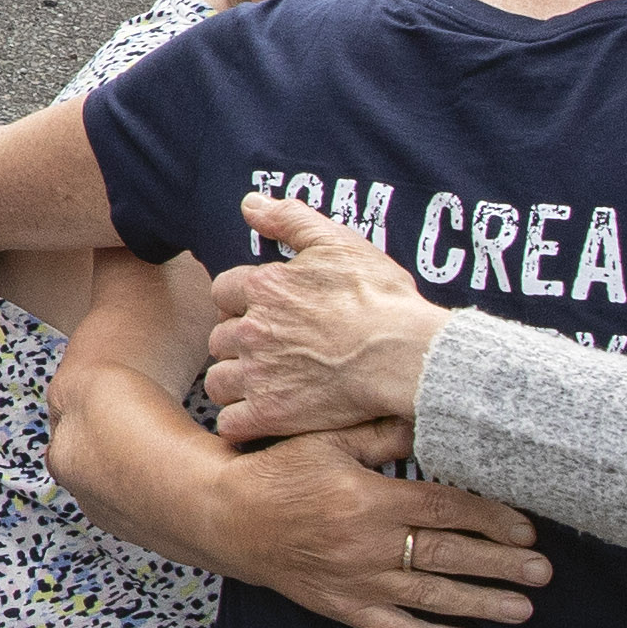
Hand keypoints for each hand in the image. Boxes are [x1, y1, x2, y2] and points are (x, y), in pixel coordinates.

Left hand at [204, 194, 447, 442]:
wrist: (408, 355)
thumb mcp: (338, 243)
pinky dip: (241, 423)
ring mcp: (259, 374)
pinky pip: (231, 424)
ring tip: (264, 384)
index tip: (264, 312)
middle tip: (269, 350)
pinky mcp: (271, 414)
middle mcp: (252, 330)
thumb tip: (249, 203)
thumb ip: (290, 219)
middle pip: (219, 339)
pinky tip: (261, 417)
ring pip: (219, 381)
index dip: (242, 302)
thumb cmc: (381, 298)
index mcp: (263, 287)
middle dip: (238, 343)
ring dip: (235, 383)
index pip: (223, 292)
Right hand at [219, 440, 553, 627]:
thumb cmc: (279, 470)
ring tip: (524, 608)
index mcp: (371, 499)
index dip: (491, 519)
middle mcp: (369, 545)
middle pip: (449, 555)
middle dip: (502, 565)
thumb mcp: (326, 440)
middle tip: (544, 572)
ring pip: (432, 597)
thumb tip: (430, 419)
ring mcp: (357, 581)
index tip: (528, 528)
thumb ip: (381, 435)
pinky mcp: (343, 607)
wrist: (226, 517)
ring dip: (482, 603)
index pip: (446, 509)